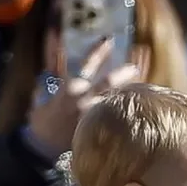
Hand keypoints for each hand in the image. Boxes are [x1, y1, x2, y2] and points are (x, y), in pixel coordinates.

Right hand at [25, 38, 140, 154]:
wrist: (43, 146)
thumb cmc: (44, 119)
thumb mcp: (45, 95)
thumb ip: (54, 79)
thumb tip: (56, 62)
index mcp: (70, 88)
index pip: (87, 64)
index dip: (98, 51)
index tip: (109, 40)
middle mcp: (83, 100)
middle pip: (107, 82)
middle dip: (122, 72)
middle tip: (135, 67)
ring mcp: (92, 114)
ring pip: (115, 98)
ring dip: (129, 91)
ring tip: (142, 86)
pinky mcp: (98, 128)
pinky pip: (115, 116)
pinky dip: (125, 109)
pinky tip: (137, 107)